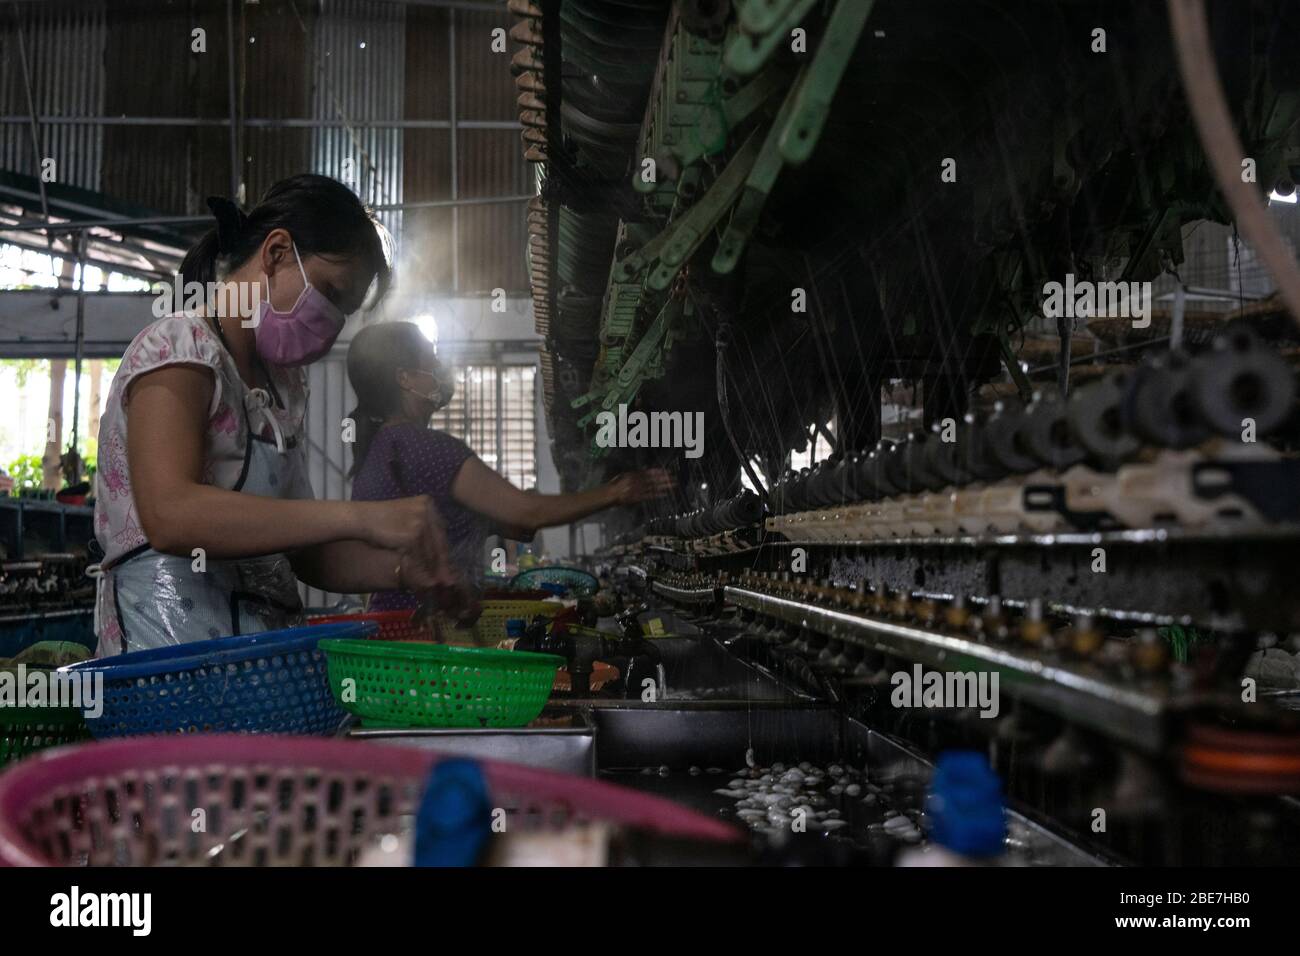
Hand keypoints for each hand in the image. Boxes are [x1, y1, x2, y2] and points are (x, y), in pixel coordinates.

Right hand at [362, 497, 469, 614]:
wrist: (359, 518)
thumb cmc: (379, 520)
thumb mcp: (404, 521)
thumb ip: (422, 532)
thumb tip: (436, 554)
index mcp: (427, 503)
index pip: (439, 532)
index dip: (442, 551)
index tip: (447, 566)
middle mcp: (428, 510)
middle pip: (439, 542)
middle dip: (442, 564)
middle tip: (447, 581)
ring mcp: (421, 522)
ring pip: (431, 552)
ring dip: (432, 570)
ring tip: (435, 584)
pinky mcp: (413, 535)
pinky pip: (420, 558)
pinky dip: (422, 571)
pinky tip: (423, 581)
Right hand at [608, 467, 673, 505]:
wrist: (609, 494)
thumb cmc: (615, 484)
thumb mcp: (624, 475)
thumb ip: (635, 473)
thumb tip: (645, 470)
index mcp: (634, 474)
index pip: (649, 472)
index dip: (659, 472)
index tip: (668, 471)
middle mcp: (637, 481)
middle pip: (654, 479)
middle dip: (665, 479)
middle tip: (674, 478)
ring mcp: (638, 490)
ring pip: (653, 487)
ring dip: (664, 486)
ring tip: (673, 486)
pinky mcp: (637, 498)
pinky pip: (649, 496)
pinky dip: (657, 495)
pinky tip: (665, 494)